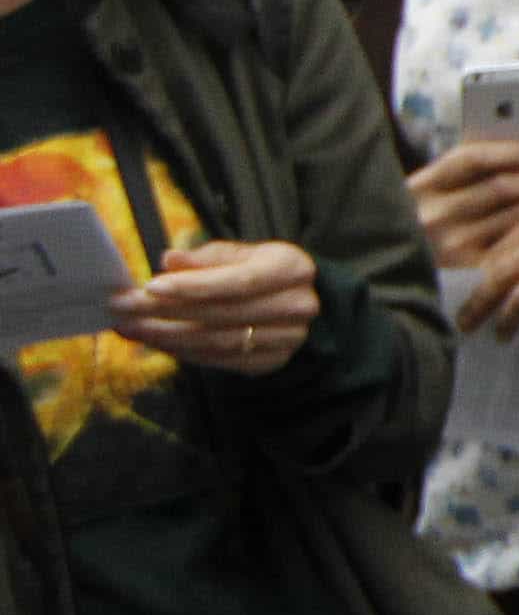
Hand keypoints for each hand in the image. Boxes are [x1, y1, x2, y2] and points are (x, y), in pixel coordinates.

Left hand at [111, 242, 320, 378]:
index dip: (193, 286)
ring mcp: (289, 337)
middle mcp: (298, 305)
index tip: (150, 287)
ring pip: (218, 341)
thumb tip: (170, 259)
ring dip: (168, 336)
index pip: (239, 281)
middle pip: (223, 314)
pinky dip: (183, 352)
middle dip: (166, 312)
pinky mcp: (272, 361)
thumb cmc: (258, 270)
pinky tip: (156, 341)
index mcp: (292, 267)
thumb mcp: (238, 253)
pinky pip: (219, 360)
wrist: (293, 301)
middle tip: (124, 308)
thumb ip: (205, 257)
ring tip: (131, 327)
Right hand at [407, 137, 518, 270]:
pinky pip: (512, 246)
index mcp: (419, 188)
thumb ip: (461, 176)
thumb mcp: (424, 197)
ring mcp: (450, 245)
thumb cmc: (416, 227)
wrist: (390, 274)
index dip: (509, 152)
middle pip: (499, 188)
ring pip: (511, 217)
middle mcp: (433, 215)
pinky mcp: (466, 271)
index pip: (472, 159)